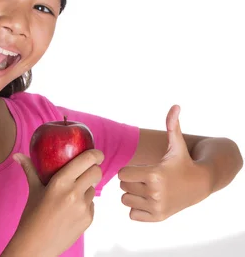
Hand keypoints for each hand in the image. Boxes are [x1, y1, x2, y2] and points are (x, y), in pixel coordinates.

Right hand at [4, 149, 103, 255]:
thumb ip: (29, 170)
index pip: (86, 160)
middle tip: (86, 171)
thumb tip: (17, 156)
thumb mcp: (33, 190)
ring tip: (71, 195)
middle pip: (96, 172)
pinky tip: (71, 209)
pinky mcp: (88, 219)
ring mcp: (83, 207)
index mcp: (60, 182)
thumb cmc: (32, 217)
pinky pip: (91, 204)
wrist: (36, 245)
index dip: (95, 154)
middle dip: (93, 170)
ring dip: (87, 188)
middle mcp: (74, 193)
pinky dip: (84, 203)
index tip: (96, 153)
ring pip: (93, 189)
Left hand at [118, 105, 209, 221]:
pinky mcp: (157, 217)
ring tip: (148, 189)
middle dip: (131, 182)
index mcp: (154, 174)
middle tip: (147, 179)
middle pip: (123, 186)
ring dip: (133, 195)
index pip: (122, 174)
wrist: (200, 184)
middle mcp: (155, 192)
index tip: (142, 169)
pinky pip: (132, 214)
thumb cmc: (182, 162)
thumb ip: (171, 125)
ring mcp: (156, 207)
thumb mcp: (176, 144)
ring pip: (126, 200)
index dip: (129, 170)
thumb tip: (175, 106)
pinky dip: (138, 209)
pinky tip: (150, 201)